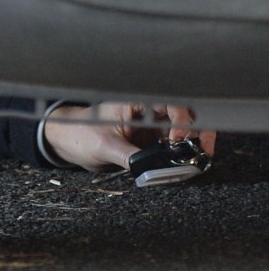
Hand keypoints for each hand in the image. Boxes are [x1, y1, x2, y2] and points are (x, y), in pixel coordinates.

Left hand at [42, 102, 216, 171]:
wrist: (66, 142)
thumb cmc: (78, 134)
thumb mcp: (103, 146)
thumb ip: (129, 156)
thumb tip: (151, 168)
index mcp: (136, 103)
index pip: (171, 103)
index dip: (182, 119)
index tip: (180, 139)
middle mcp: (147, 112)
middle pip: (185, 115)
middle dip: (199, 131)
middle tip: (203, 151)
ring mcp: (149, 126)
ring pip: (182, 131)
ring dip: (192, 144)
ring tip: (195, 160)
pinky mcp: (149, 140)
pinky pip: (172, 145)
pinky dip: (181, 154)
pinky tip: (183, 163)